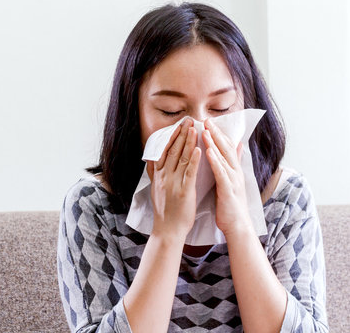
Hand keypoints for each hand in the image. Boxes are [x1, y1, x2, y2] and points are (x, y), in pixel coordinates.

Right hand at [147, 118, 201, 238]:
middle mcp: (164, 177)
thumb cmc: (164, 211)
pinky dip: (193, 160)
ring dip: (188, 142)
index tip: (178, 125)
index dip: (171, 136)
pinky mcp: (183, 191)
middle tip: (189, 120)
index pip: (164, 151)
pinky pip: (189, 173)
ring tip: (195, 128)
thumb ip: (154, 173)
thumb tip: (150, 160)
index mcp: (158, 175)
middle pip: (172, 150)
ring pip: (180, 158)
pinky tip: (199, 150)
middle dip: (181, 134)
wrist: (167, 230)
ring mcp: (173, 183)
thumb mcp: (154, 189)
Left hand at [202, 118, 251, 235]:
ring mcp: (233, 180)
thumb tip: (236, 150)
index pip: (226, 147)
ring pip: (224, 158)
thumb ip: (232, 166)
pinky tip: (208, 152)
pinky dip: (215, 161)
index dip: (218, 134)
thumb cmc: (230, 206)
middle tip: (206, 119)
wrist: (237, 226)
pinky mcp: (229, 190)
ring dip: (214, 143)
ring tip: (206, 130)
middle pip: (226, 148)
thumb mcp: (230, 183)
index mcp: (233, 170)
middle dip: (216, 133)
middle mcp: (235, 172)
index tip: (209, 121)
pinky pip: (221, 173)